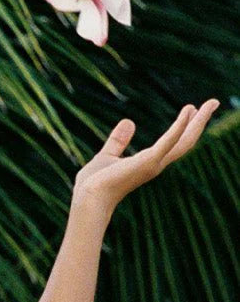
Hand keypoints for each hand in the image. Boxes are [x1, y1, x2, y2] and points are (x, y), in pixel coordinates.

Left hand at [72, 100, 218, 221]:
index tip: (192, 109)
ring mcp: (153, 164)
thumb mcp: (107, 156)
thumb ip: (118, 141)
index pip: (174, 142)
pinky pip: (168, 142)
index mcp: (147, 162)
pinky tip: (188, 112)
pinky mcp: (147, 163)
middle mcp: (155, 164)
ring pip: (184, 141)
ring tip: (211, 103)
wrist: (87, 199)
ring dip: (199, 122)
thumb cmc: (93, 184)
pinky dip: (178, 127)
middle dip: (200, 121)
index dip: (185, 125)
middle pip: (186, 141)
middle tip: (214, 102)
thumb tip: (129, 121)